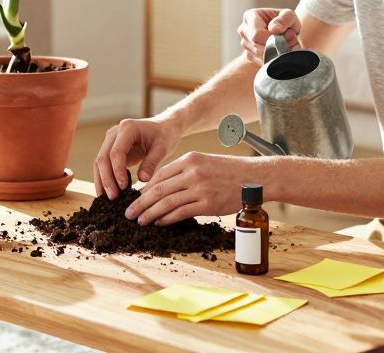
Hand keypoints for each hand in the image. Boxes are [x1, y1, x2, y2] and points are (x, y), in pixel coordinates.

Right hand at [93, 117, 181, 199]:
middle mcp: (114, 133)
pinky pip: (104, 165)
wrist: (164, 127)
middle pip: (103, 158)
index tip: (123, 187)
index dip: (117, 171)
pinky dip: (105, 178)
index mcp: (127, 128)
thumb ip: (152, 162)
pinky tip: (108, 192)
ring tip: (107, 199)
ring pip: (100, 162)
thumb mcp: (162, 148)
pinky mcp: (111, 149)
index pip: (116, 152)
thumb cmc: (164, 136)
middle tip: (113, 198)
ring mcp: (110, 140)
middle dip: (106, 179)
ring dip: (102, 181)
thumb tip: (142, 179)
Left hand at [125, 151, 250, 225]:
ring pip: (167, 202)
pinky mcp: (207, 204)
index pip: (159, 175)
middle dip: (141, 203)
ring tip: (140, 220)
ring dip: (150, 213)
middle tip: (129, 213)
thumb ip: (184, 172)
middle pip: (158, 189)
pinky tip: (159, 223)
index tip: (136, 198)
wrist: (254, 178)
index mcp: (189, 160)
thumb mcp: (204, 162)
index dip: (145, 189)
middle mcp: (192, 172)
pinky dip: (167, 219)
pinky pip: (181, 212)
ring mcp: (200, 189)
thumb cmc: (229, 171)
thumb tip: (162, 187)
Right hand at [238, 7, 300, 64]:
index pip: (257, 34)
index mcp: (250, 16)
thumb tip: (273, 29)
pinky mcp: (249, 55)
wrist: (284, 32)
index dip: (271, 39)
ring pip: (258, 55)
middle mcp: (243, 30)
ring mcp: (244, 43)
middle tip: (287, 42)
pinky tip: (278, 51)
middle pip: (256, 46)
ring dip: (274, 53)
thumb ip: (284, 20)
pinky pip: (260, 62)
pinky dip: (272, 59)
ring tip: (283, 45)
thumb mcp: (289, 15)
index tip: (284, 36)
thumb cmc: (285, 21)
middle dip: (274, 46)